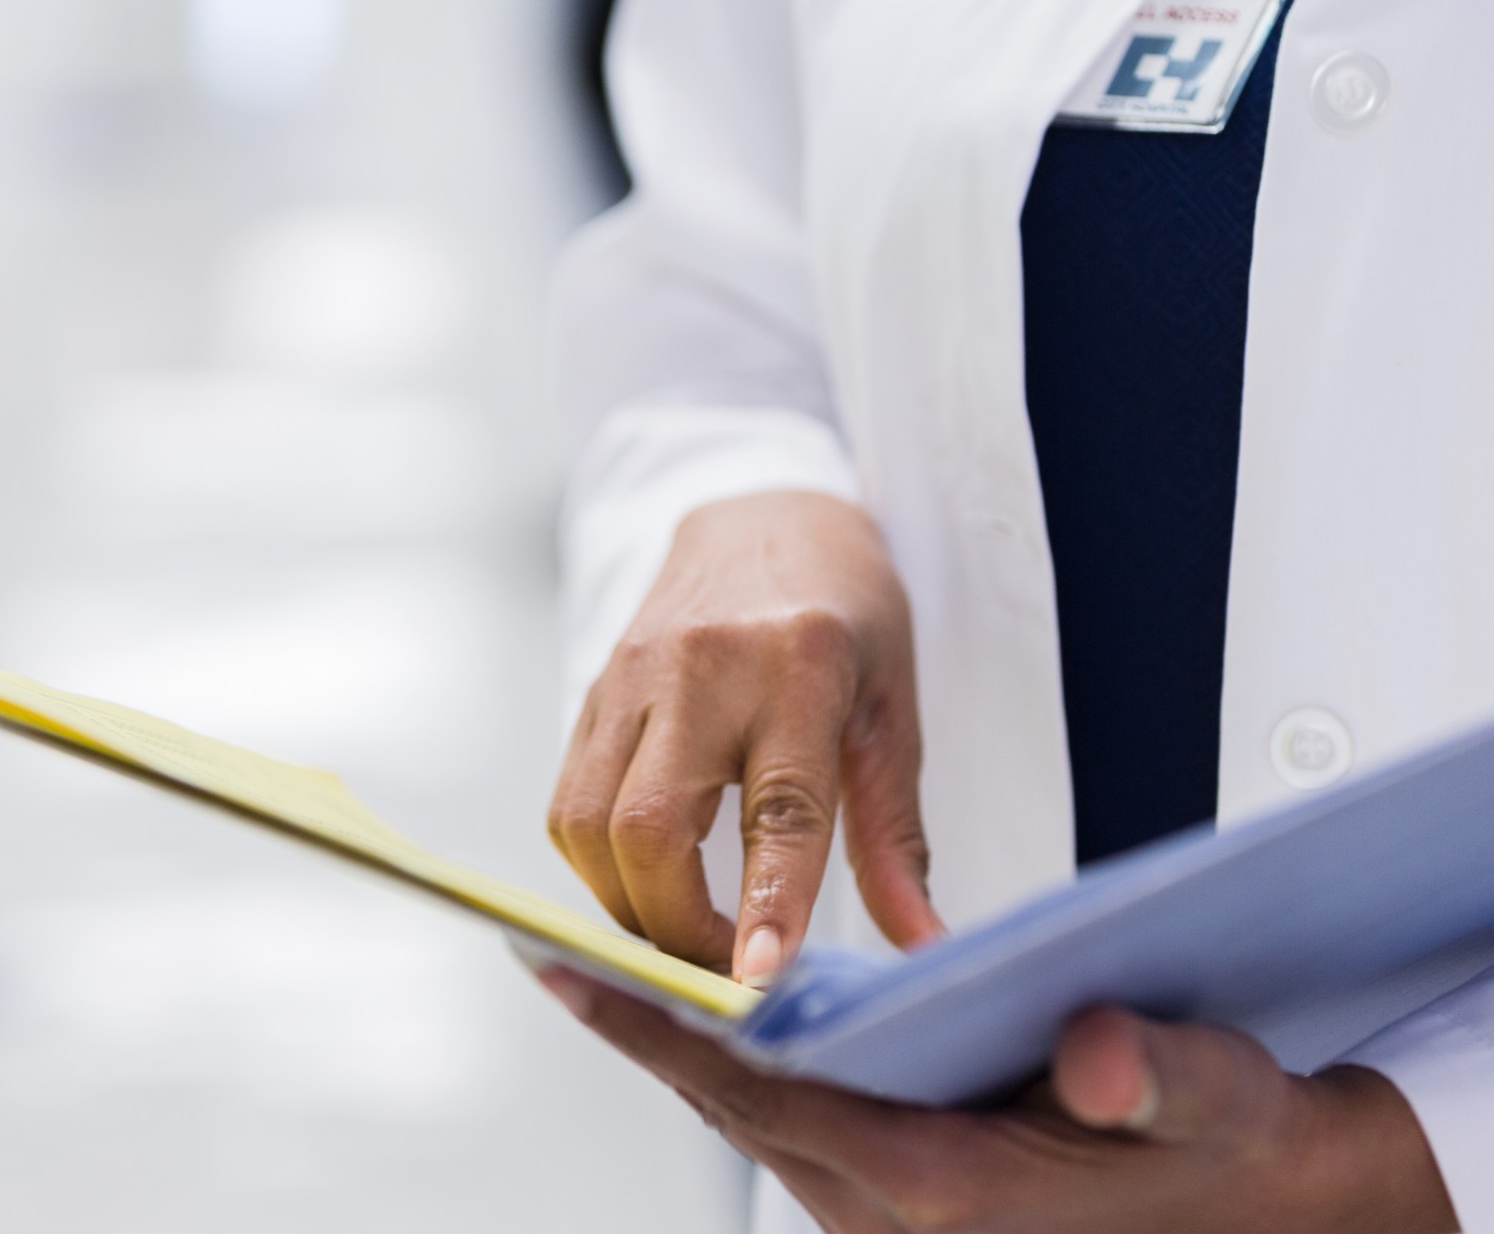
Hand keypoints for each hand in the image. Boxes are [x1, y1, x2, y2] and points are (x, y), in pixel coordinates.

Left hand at [540, 969, 1457, 1233]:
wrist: (1264, 1204)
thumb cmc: (1224, 1140)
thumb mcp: (1213, 1095)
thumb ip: (1157, 1075)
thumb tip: (1100, 1054)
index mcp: (947, 1189)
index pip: (765, 1099)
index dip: (660, 1033)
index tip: (568, 972)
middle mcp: (897, 1217)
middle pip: (734, 1111)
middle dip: (646, 1035)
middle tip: (552, 955)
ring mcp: (891, 1219)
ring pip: (757, 1123)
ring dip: (690, 1055)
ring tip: (605, 971)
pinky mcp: (901, 1203)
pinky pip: (793, 1130)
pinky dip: (744, 1073)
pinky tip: (719, 1013)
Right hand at [551, 491, 940, 984]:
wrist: (765, 514)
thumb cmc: (848, 618)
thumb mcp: (894, 714)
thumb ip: (898, 838)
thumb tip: (924, 947)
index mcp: (802, 664)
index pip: (778, 806)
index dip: (767, 902)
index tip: (759, 979)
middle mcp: (701, 665)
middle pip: (648, 830)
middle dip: (676, 927)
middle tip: (726, 966)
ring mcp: (632, 672)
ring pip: (587, 825)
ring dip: (628, 904)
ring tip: (687, 930)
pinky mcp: (592, 686)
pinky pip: (569, 802)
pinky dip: (600, 864)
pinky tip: (648, 879)